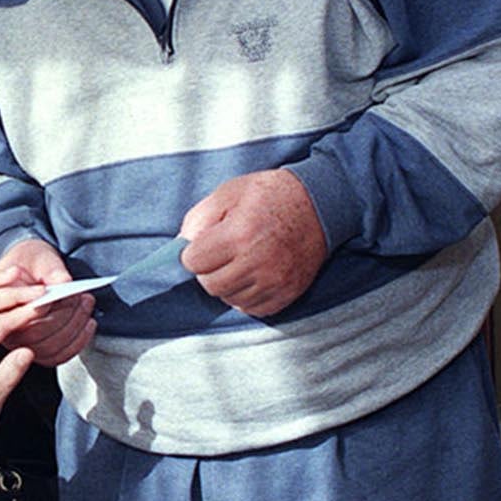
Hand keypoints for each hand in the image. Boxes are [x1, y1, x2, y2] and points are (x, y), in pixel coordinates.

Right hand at [0, 239, 94, 365]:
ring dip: (75, 327)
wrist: (30, 266)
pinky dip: (79, 341)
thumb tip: (63, 281)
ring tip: (87, 302)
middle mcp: (5, 329)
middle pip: (35, 337)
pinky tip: (89, 323)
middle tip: (81, 296)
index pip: (16, 317)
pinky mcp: (39, 350)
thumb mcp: (38, 256)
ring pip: (50, 348)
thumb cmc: (30, 261)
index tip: (62, 294)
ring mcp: (22, 343)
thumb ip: (49, 268)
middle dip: (64, 317)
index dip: (42, 309)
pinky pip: (58, 356)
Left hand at [178, 170, 326, 317]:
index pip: (193, 262)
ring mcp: (275, 281)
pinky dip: (246, 295)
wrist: (320, 204)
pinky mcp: (288, 294)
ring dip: (227, 283)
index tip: (204, 244)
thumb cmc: (269, 195)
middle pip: (210, 285)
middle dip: (208, 270)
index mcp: (239, 234)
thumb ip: (198, 219)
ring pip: (229, 299)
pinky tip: (253, 274)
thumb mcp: (228, 193)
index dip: (193, 253)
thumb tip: (180, 246)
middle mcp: (257, 262)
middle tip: (220, 254)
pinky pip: (252, 308)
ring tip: (240, 261)